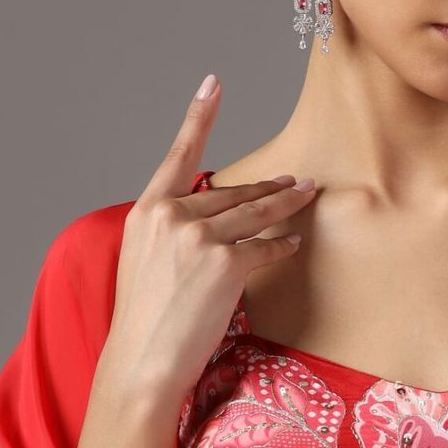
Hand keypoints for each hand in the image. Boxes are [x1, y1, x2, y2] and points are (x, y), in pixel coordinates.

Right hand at [102, 71, 318, 409]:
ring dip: (284, 202)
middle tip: (296, 180)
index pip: (178, 156)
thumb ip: (173, 233)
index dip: (198, 117)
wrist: (142, 362)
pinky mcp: (224, 263)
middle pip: (229, 193)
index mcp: (146, 213)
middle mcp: (170, 217)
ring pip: (253, 213)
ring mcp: (198, 238)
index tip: (213, 84)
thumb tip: (211, 220)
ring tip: (306, 193)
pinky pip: (264, 246)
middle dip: (266, 187)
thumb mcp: (146, 263)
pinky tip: (293, 241)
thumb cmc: (146, 322)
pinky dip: (281, 244)